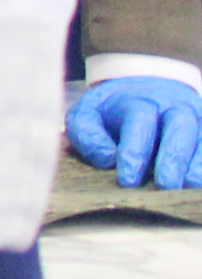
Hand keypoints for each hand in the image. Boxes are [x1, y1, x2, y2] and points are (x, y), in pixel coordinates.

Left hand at [68, 75, 201, 187]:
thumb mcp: (88, 113)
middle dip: (174, 158)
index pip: (140, 122)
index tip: (127, 181)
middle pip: (181, 127)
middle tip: (165, 185)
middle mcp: (176, 108)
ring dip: (198, 166)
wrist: (147, 89)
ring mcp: (199, 120)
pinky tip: (198, 189)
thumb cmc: (113, 111)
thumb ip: (87, 132)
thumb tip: (106, 159)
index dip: (134, 152)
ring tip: (188, 189)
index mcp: (142, 101)